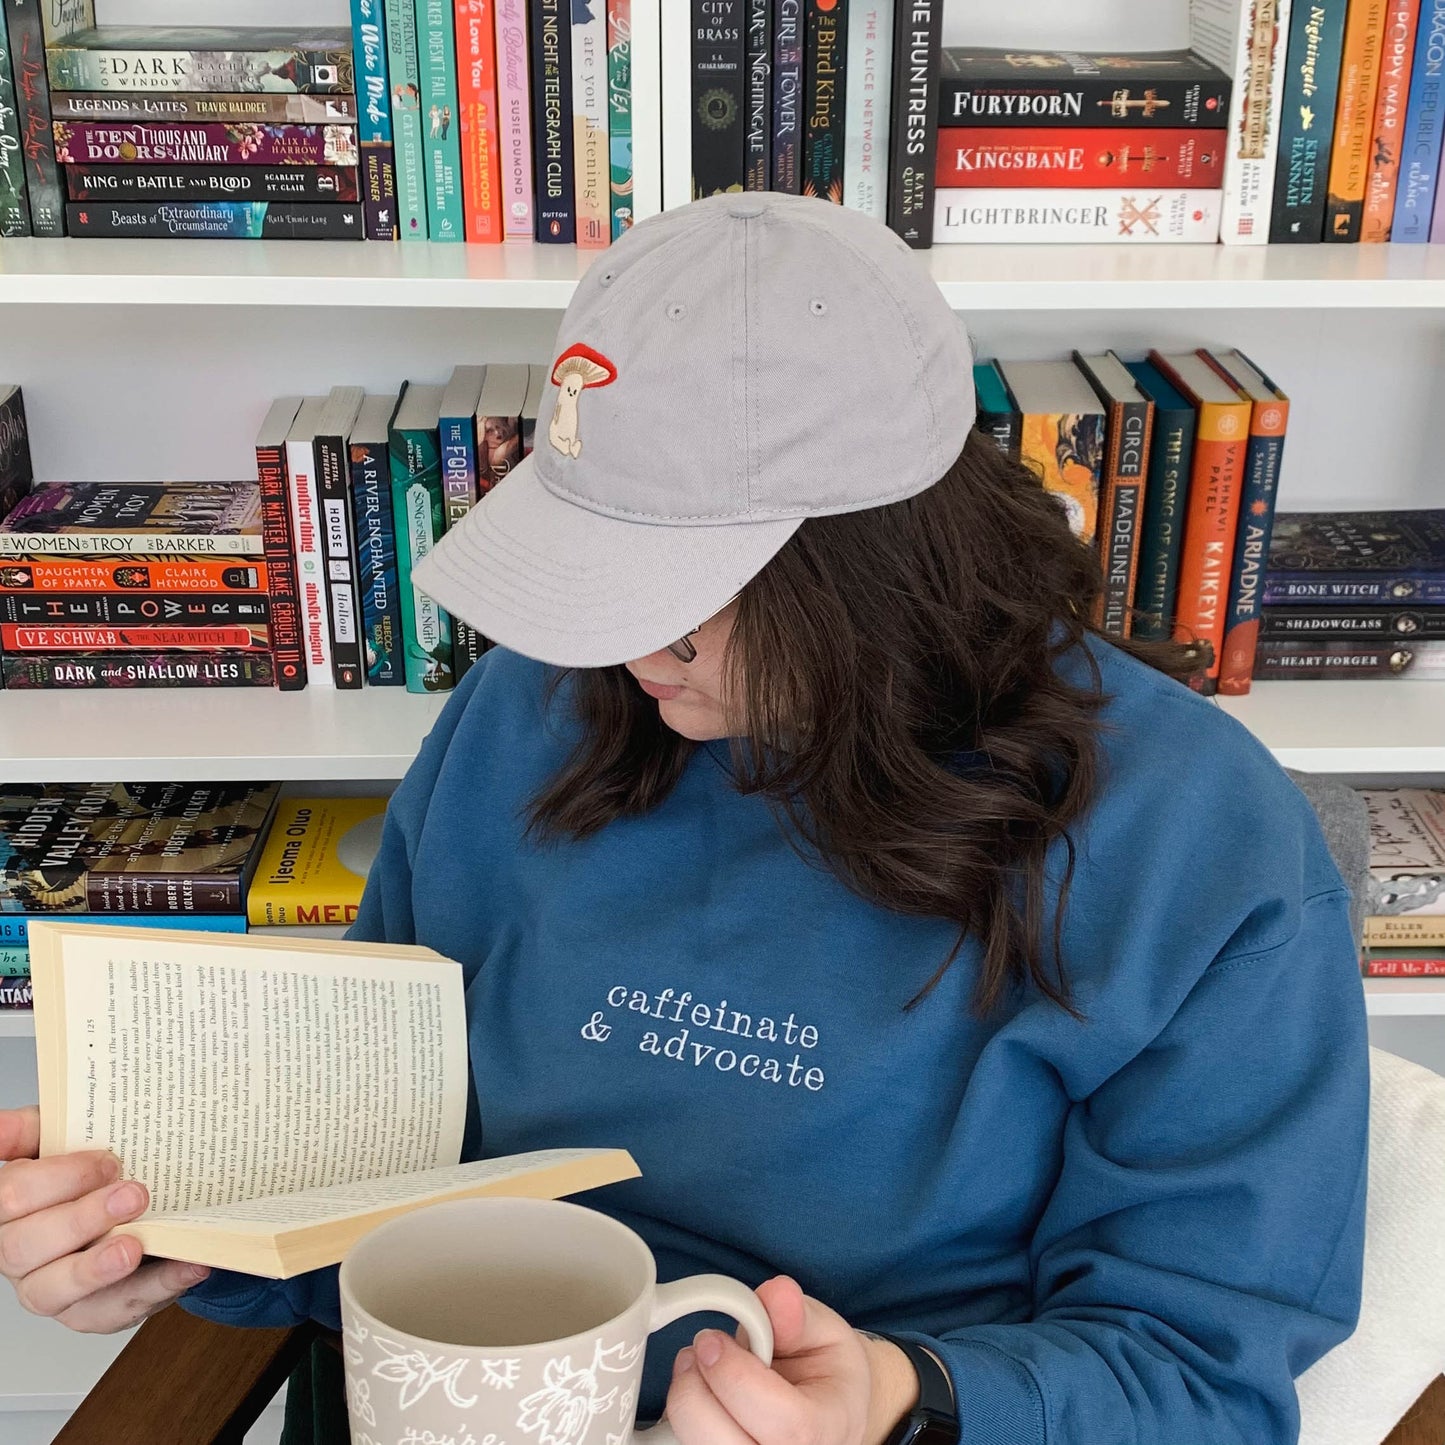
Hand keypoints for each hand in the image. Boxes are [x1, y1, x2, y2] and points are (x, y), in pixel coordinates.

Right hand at [0, 1106, 208, 1332]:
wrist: (137, 1207)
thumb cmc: (93, 1174)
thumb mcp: (64, 1139)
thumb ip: (33, 1128)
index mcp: (10, 1210)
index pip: (10, 1198)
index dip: (59, 1178)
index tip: (110, 1160)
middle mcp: (21, 1254)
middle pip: (25, 1247)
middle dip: (81, 1219)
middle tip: (134, 1195)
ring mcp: (54, 1289)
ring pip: (55, 1290)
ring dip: (97, 1268)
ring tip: (135, 1246)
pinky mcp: (94, 1313)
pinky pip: (118, 1310)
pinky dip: (159, 1287)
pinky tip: (190, 1265)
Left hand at [664, 1275, 920, 1444]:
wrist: (824, 1412)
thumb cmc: (825, 1372)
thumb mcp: (825, 1333)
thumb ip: (798, 1315)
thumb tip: (777, 1294)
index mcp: (823, 1430)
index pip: (781, 1422)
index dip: (735, 1377)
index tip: (712, 1340)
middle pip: (722, 1444)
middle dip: (695, 1391)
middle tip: (697, 1351)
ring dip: (684, 1403)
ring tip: (696, 1367)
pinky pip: (682, 1443)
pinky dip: (680, 1417)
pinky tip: (699, 1394)